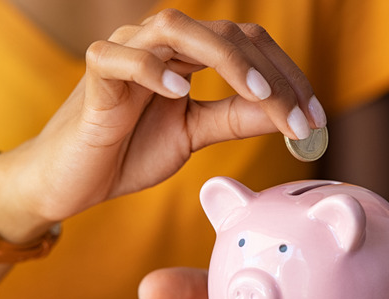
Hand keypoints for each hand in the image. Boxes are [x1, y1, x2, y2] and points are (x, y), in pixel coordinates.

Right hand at [0, 9, 325, 241]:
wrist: (73, 179)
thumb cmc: (129, 150)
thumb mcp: (194, 134)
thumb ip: (235, 119)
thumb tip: (285, 114)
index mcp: (188, 56)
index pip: (249, 46)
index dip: (287, 77)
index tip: (315, 120)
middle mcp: (161, 44)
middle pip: (226, 34)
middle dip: (271, 75)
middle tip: (300, 118)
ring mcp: (125, 53)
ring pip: (177, 28)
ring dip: (226, 60)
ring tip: (259, 96)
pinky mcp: (95, 76)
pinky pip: (120, 58)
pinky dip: (150, 69)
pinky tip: (179, 92)